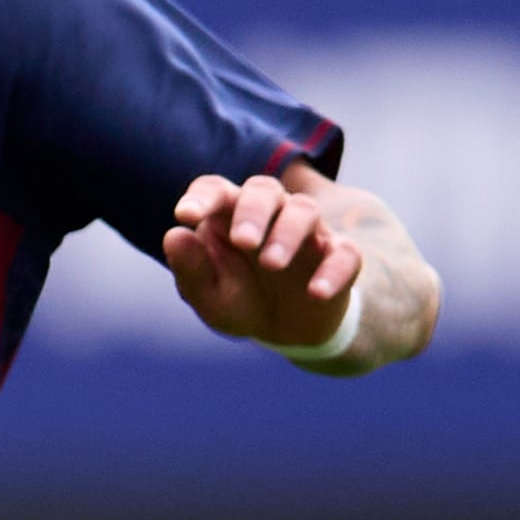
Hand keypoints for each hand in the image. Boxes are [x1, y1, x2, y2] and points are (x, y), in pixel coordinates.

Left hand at [163, 166, 361, 351]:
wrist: (286, 331)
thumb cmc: (239, 300)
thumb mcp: (208, 294)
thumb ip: (191, 268)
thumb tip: (174, 235)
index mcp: (229, 216)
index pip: (215, 189)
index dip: (202, 197)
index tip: (186, 215)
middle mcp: (270, 214)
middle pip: (265, 189)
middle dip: (253, 211)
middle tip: (243, 242)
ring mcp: (307, 232)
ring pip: (304, 211)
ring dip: (287, 233)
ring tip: (271, 264)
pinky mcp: (338, 256)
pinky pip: (345, 253)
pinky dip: (334, 270)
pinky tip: (316, 292)